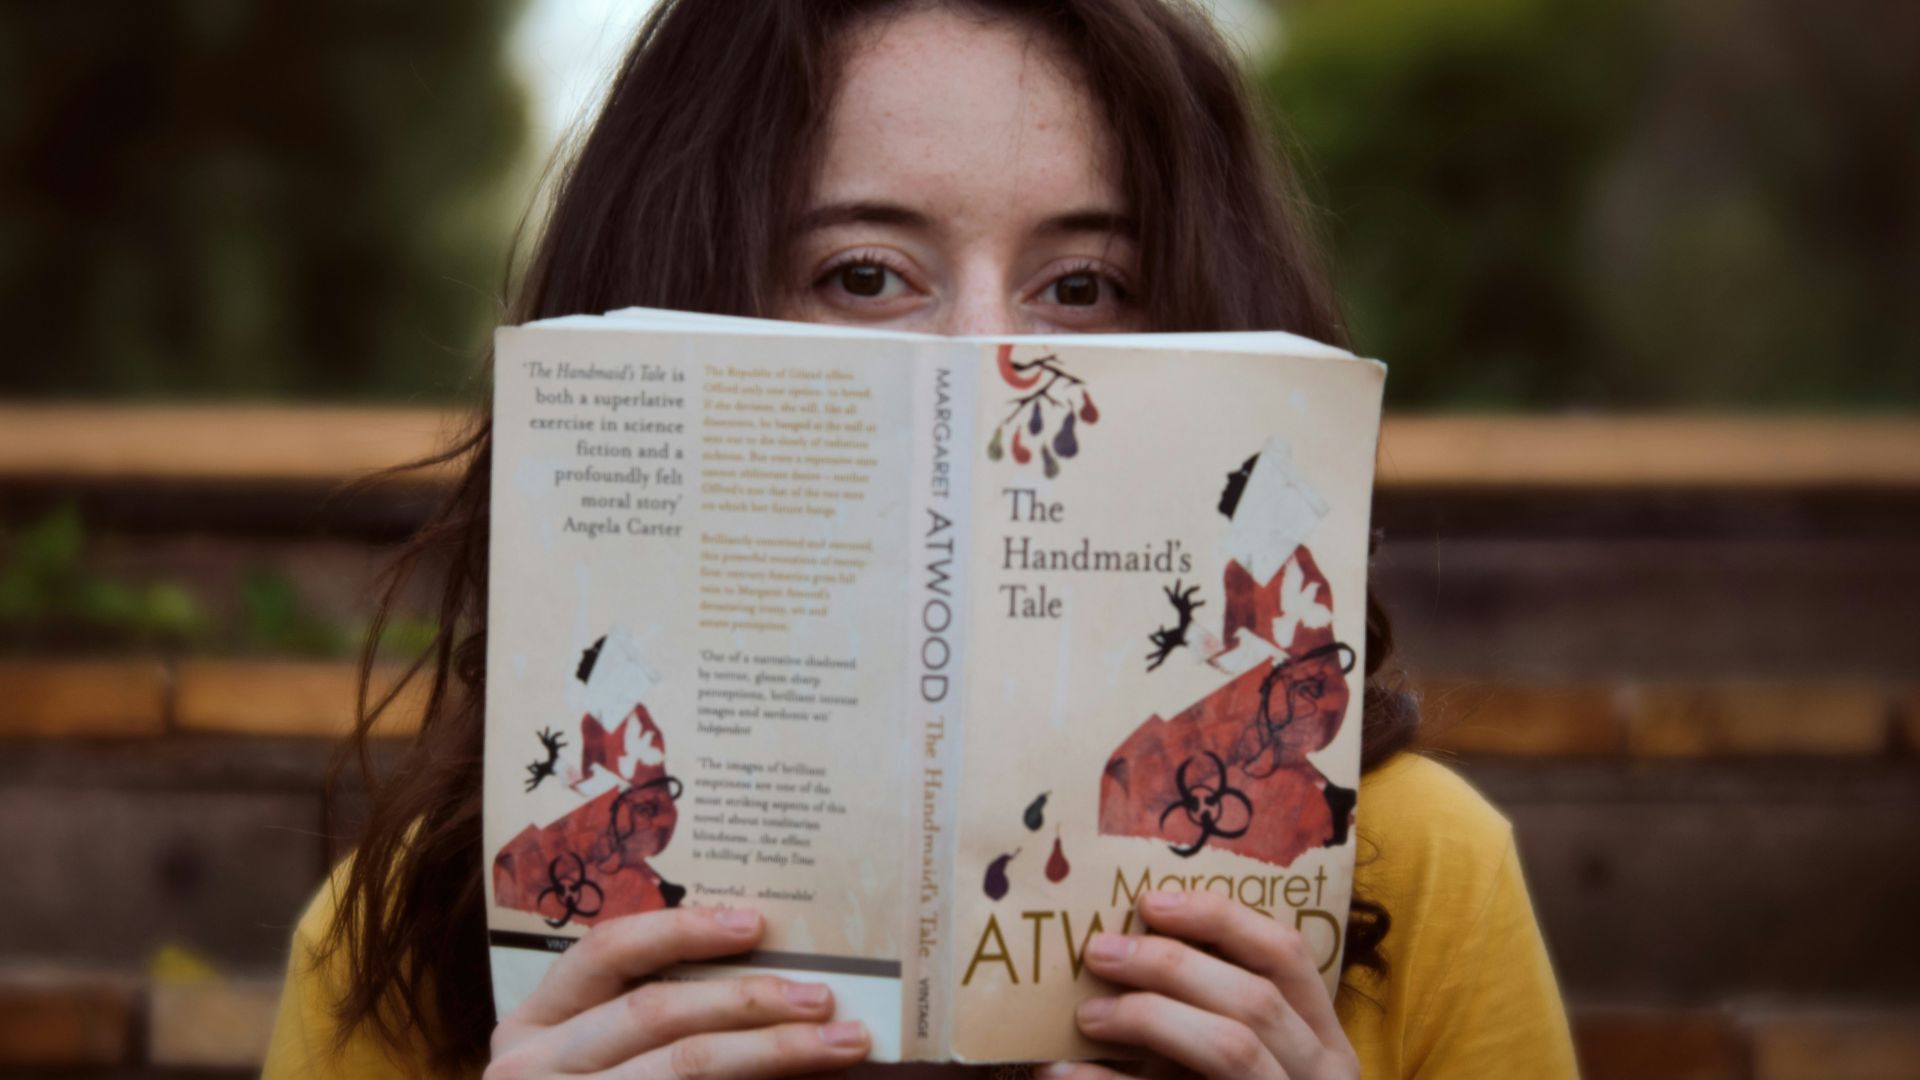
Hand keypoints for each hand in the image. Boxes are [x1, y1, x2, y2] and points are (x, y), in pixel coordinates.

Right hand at [486, 906, 871, 1077]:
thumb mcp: (595, 1059)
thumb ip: (658, 1019)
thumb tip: (772, 983)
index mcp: (533, 1026)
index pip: (606, 953)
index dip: (680, 929)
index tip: (755, 923)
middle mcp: (528, 1069)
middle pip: (655, 1012)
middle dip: (749, 1001)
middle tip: (823, 998)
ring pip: (683, 1067)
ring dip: (773, 1052)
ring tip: (840, 1044)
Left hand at [1046, 890, 1357, 1079]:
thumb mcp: (1250, 1055)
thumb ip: (1211, 1007)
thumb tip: (1128, 939)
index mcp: (1325, 1041)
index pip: (1286, 954)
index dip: (1220, 918)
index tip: (1151, 901)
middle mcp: (1318, 1077)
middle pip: (1253, 1000)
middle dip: (1170, 966)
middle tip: (1098, 951)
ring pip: (1230, 1049)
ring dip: (1151, 1018)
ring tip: (1086, 1014)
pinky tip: (1061, 1073)